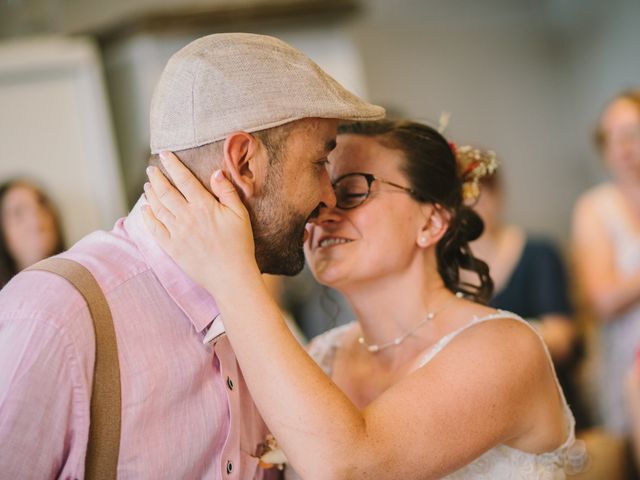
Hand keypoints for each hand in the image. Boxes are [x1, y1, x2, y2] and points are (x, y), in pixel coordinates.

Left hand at [142, 151, 258, 290]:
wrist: (231, 277)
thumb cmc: (239, 246)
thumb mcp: (240, 215)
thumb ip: (227, 192)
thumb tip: (216, 172)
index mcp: (204, 206)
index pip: (184, 179)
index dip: (173, 165)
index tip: (165, 155)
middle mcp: (186, 217)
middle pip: (166, 191)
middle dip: (157, 177)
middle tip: (152, 169)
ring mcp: (176, 233)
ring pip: (158, 208)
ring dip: (151, 194)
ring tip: (148, 185)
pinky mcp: (171, 248)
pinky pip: (154, 229)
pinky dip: (148, 217)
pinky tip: (146, 210)